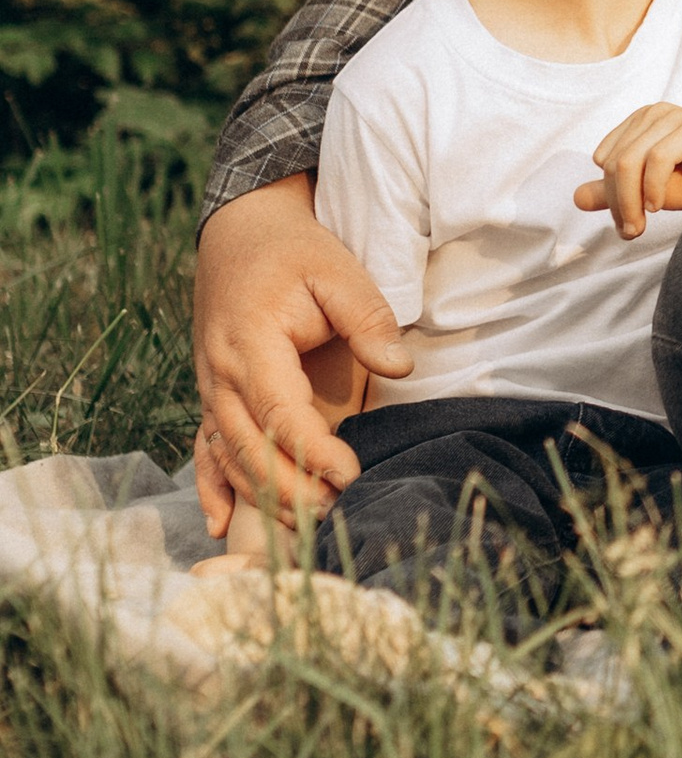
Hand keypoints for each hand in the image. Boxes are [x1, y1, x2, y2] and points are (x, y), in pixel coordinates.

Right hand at [192, 177, 413, 537]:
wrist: (241, 232)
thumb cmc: (295, 251)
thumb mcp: (337, 270)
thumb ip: (368, 318)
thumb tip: (400, 367)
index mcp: (251, 345)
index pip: (281, 415)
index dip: (314, 452)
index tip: (352, 476)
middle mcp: (221, 375)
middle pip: (249, 449)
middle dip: (290, 489)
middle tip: (336, 516)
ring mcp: (210, 389)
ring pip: (229, 457)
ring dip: (262, 495)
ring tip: (306, 525)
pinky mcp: (211, 395)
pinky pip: (205, 448)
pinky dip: (212, 487)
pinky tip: (221, 524)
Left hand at [573, 102, 681, 237]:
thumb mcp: (651, 194)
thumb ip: (616, 194)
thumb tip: (575, 197)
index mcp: (642, 121)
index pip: (605, 158)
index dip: (609, 195)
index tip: (626, 225)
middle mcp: (655, 112)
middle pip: (613, 161)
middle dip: (617, 202)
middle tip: (631, 233)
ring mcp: (676, 117)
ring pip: (629, 161)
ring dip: (630, 202)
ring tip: (640, 227)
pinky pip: (658, 158)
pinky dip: (652, 188)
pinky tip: (659, 207)